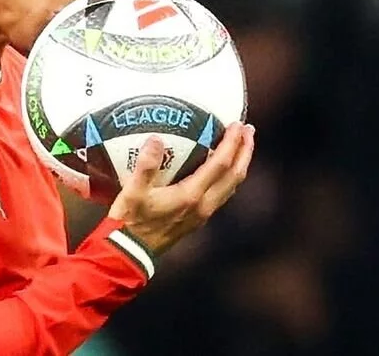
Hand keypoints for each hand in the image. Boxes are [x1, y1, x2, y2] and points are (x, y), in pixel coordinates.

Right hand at [107, 123, 254, 255]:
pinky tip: (223, 169)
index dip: (232, 143)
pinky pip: (223, 193)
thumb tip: (156, 140)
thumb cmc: (129, 222)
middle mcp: (203, 205)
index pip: (221, 165)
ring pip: (231, 186)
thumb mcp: (132, 193)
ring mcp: (203, 214)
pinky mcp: (198, 219)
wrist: (130, 254)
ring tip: (242, 145)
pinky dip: (229, 176)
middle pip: (235, 176)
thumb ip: (145, 166)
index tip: (237, 124)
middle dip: (245, 151)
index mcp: (191, 195)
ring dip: (240, 164)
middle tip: (249, 129)